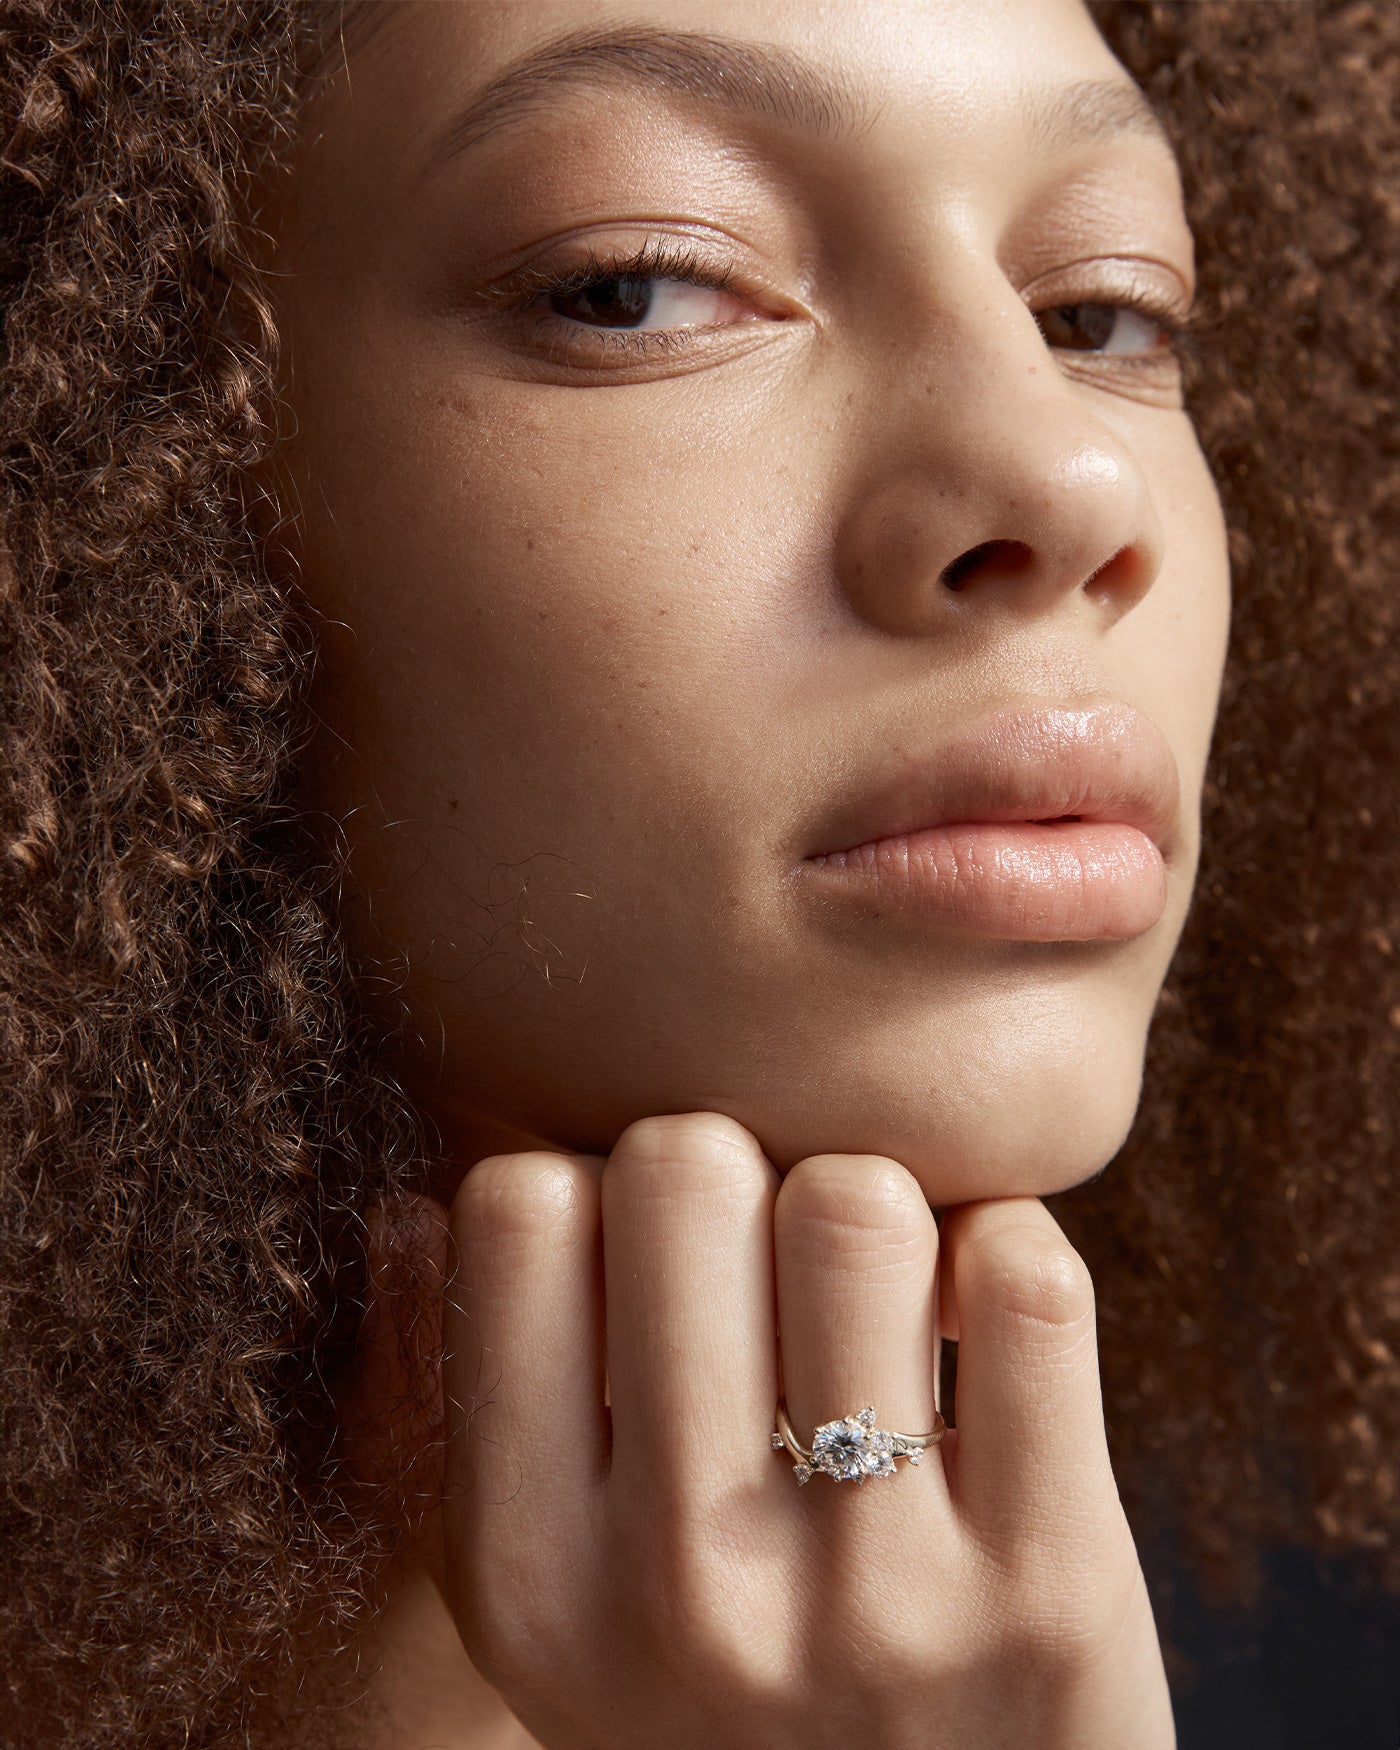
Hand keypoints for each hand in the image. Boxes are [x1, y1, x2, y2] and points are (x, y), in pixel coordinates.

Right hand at [439, 1111, 1173, 1748]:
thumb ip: (474, 1406)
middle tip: (770, 1262)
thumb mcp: (554, 1608)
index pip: (516, 1206)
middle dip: (737, 1171)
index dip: (596, 1192)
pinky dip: (1005, 1253)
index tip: (653, 1263)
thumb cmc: (723, 1703)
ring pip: (857, 1201)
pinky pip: (1025, 1280)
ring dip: (875, 1212)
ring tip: (874, 1298)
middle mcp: (682, 1585)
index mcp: (529, 1571)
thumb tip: (406, 1202)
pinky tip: (983, 1334)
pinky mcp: (1049, 1589)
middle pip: (686, 1166)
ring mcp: (874, 1595)